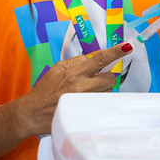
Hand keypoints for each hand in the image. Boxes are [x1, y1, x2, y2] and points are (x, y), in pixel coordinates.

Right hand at [15, 42, 132, 135]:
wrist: (32, 112)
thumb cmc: (43, 91)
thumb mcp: (56, 69)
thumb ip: (74, 63)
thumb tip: (90, 60)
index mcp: (74, 72)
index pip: (99, 59)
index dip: (114, 52)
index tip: (127, 47)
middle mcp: (82, 85)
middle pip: (109, 77)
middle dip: (104, 78)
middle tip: (92, 83)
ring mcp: (85, 100)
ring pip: (107, 92)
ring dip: (100, 91)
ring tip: (84, 95)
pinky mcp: (87, 112)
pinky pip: (101, 104)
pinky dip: (96, 102)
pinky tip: (85, 104)